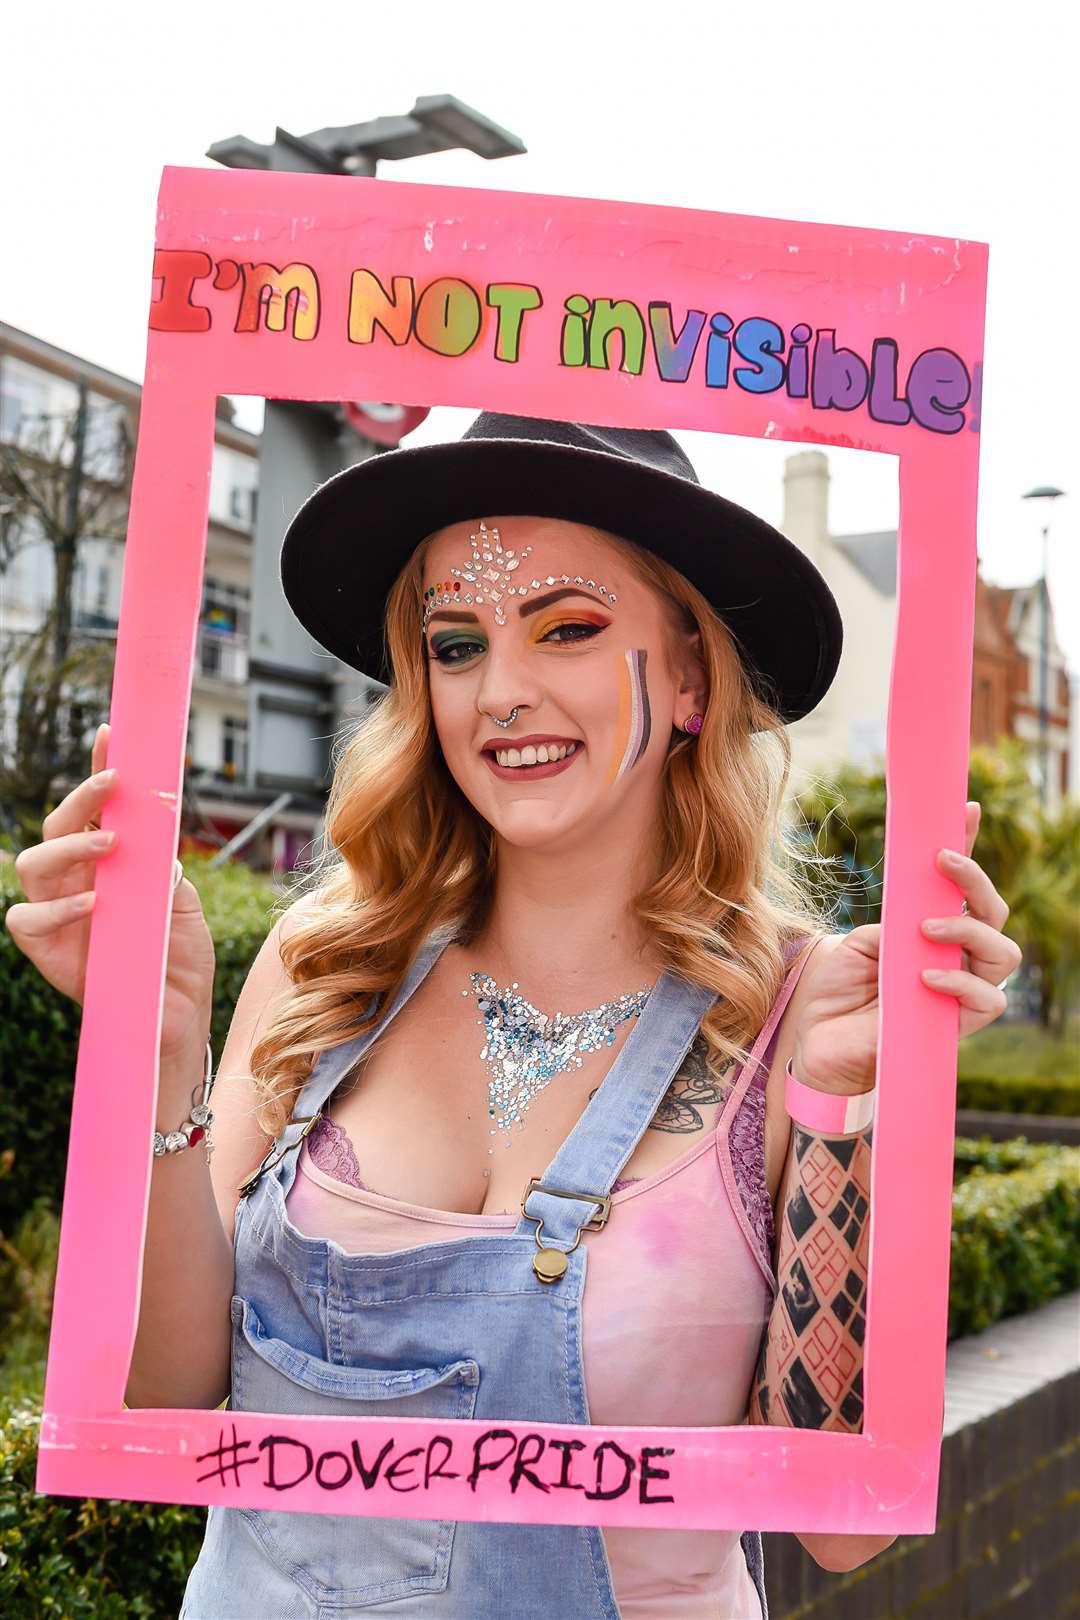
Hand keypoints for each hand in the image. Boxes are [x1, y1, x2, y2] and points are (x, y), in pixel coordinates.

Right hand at [5, 722, 216, 1058]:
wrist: (179, 1013)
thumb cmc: (179, 955)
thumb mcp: (183, 901)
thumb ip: (165, 865)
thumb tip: (155, 833)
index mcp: (107, 862)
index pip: (96, 808)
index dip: (99, 770)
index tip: (113, 735)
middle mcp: (76, 880)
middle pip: (56, 825)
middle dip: (81, 797)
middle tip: (114, 786)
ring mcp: (56, 913)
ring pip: (32, 863)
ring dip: (68, 844)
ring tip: (108, 844)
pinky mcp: (46, 950)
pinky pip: (25, 920)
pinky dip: (57, 909)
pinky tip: (91, 904)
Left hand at [792, 802, 1021, 1094]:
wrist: (819, 1040)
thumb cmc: (839, 989)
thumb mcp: (860, 940)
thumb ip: (894, 922)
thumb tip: (923, 913)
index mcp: (933, 927)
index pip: (960, 885)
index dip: (969, 846)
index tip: (967, 808)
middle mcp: (956, 955)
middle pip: (995, 913)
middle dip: (976, 881)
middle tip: (943, 861)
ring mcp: (961, 988)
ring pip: (1004, 953)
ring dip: (967, 930)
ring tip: (926, 929)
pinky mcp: (957, 1026)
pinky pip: (988, 1001)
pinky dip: (960, 982)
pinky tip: (927, 976)